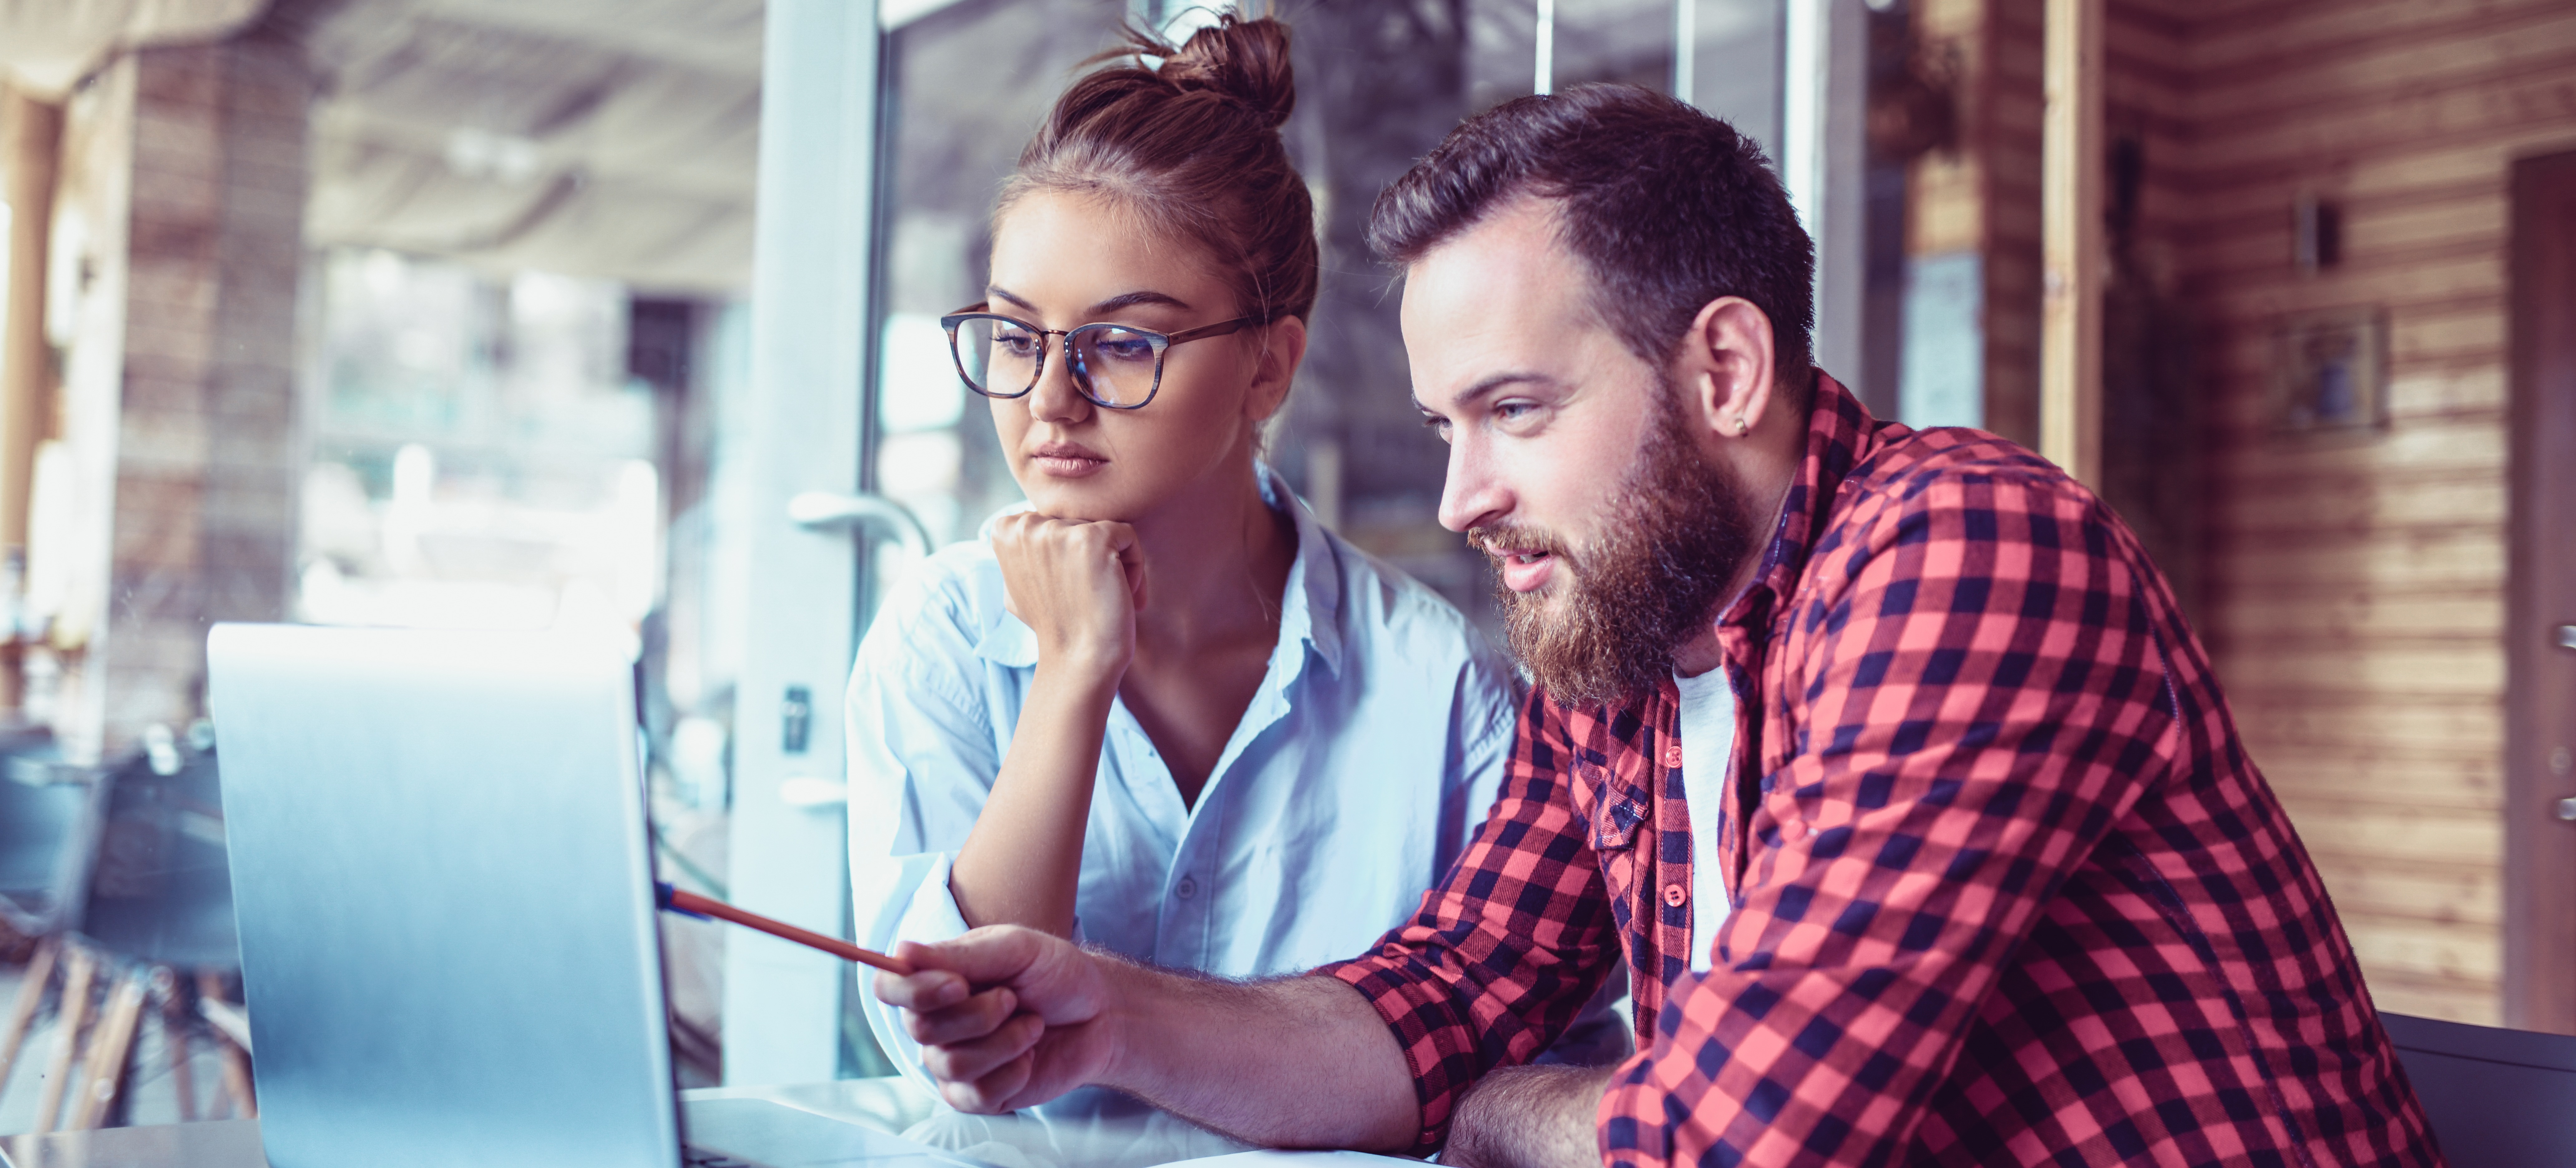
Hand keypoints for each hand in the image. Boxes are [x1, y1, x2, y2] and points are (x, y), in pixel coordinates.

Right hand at [872, 925, 1117, 1112]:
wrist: (1098, 1013)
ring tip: (1031, 1025)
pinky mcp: (977, 1095)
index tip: (958, 984)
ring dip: (1004, 1041)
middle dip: (978, 1014)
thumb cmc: (1054, 973)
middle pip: (920, 1029)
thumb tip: (901, 950)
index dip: (913, 990)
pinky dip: (1013, 1071)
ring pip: (952, 1063)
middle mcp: (936, 1023)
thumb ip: (959, 954)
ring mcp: (953, 1062)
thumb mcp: (1014, 949)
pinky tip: (1029, 1055)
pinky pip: (976, 1093)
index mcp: (936, 980)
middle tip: (1012, 998)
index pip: (888, 986)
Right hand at [989, 513, 1148, 681]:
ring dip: (1115, 564)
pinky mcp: (1093, 538)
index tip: (1071, 586)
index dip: (1068, 556)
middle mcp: (1027, 525)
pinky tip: (1124, 594)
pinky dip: (1135, 566)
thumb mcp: (1018, 584)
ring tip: (1106, 597)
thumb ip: (1021, 552)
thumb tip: (1023, 529)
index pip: (1055, 521)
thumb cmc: (1054, 626)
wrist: (1078, 660)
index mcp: (1006, 531)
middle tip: (1091, 597)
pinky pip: (1128, 536)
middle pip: (1080, 523)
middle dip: (1093, 561)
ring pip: (1105, 530)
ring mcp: (1058, 530)